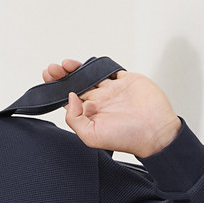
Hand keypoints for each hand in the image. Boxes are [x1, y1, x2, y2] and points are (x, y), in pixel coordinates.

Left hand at [42, 58, 181, 157]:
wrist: (155, 131)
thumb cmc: (127, 138)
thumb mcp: (91, 136)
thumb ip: (75, 119)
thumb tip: (69, 97)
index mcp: (91, 115)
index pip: (70, 99)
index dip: (57, 88)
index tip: (48, 78)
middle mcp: (101, 102)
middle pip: (77, 84)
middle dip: (63, 75)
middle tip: (52, 69)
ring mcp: (113, 90)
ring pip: (91, 74)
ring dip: (77, 68)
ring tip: (65, 64)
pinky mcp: (127, 80)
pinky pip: (110, 69)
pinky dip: (99, 65)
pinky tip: (89, 64)